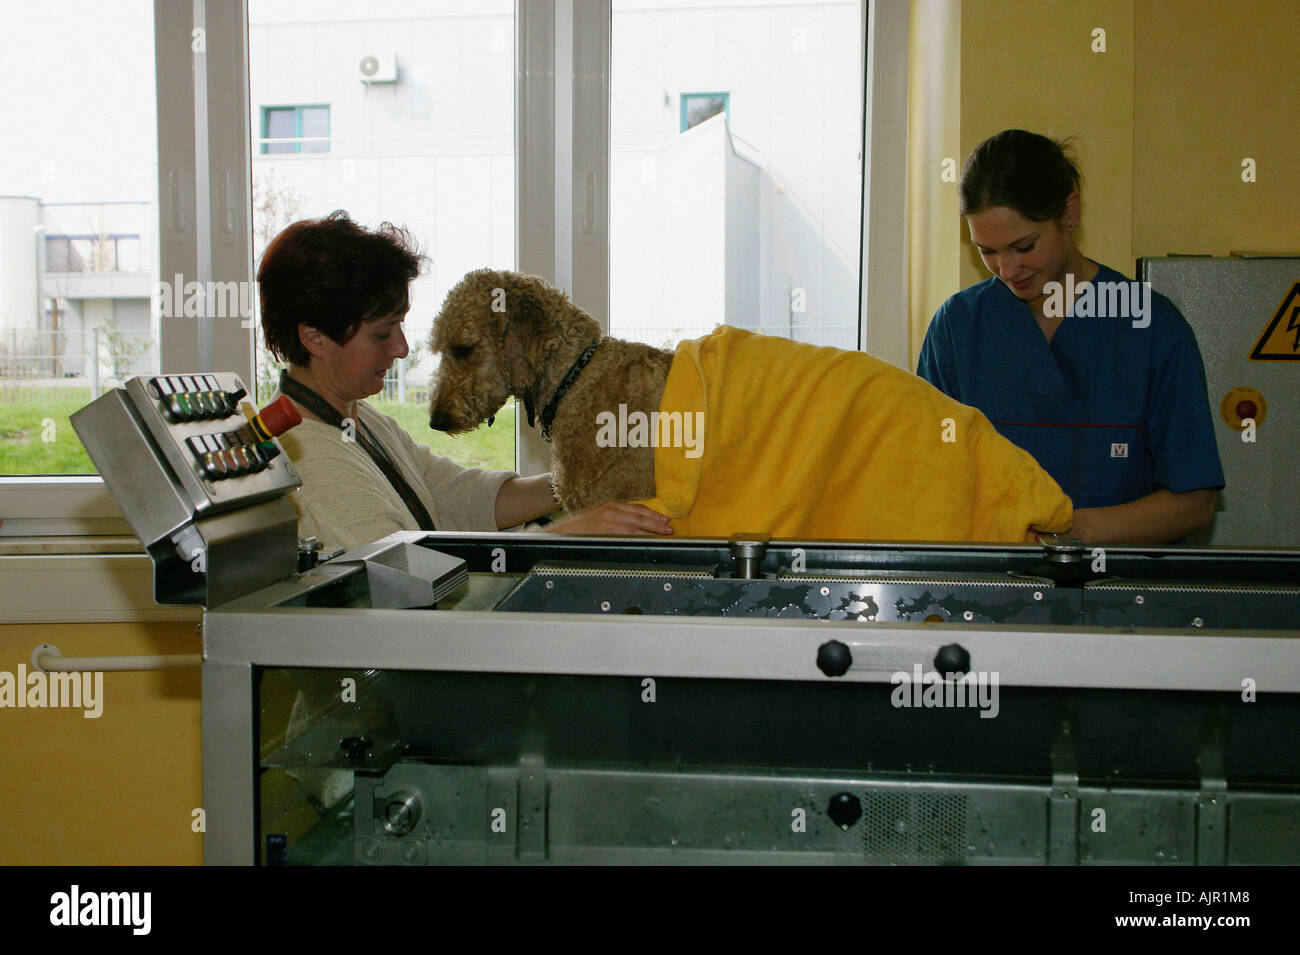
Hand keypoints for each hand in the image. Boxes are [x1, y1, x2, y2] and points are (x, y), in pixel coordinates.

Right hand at [545, 502, 673, 535]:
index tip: (665, 520)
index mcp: (611, 506)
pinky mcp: (604, 531)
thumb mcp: (599, 517)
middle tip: (670, 529)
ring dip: (652, 531)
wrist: (561, 532)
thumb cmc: (581, 528)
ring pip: (636, 526)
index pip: (638, 509)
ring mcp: (607, 520)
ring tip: (664, 535)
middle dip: (657, 523)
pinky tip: (647, 541)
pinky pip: (626, 535)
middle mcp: (611, 510)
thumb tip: (636, 528)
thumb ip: (616, 519)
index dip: (653, 515)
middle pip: (640, 516)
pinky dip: (638, 538)